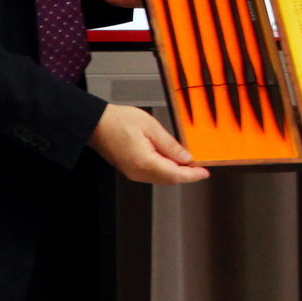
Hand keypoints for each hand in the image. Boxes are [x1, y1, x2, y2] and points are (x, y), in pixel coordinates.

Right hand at [88, 104, 209, 183]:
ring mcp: (133, 173)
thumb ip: (169, 144)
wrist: (96, 124)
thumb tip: (185, 157)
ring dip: (176, 173)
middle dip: (186, 175)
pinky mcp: (131, 170)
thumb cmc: (119, 121)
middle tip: (200, 169)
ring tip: (189, 165)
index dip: (192, 175)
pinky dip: (165, 171)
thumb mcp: (150, 126)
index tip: (204, 172)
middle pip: (169, 179)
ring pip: (161, 178)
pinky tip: (172, 162)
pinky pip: (153, 174)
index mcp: (145, 162)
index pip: (175, 174)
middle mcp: (139, 172)